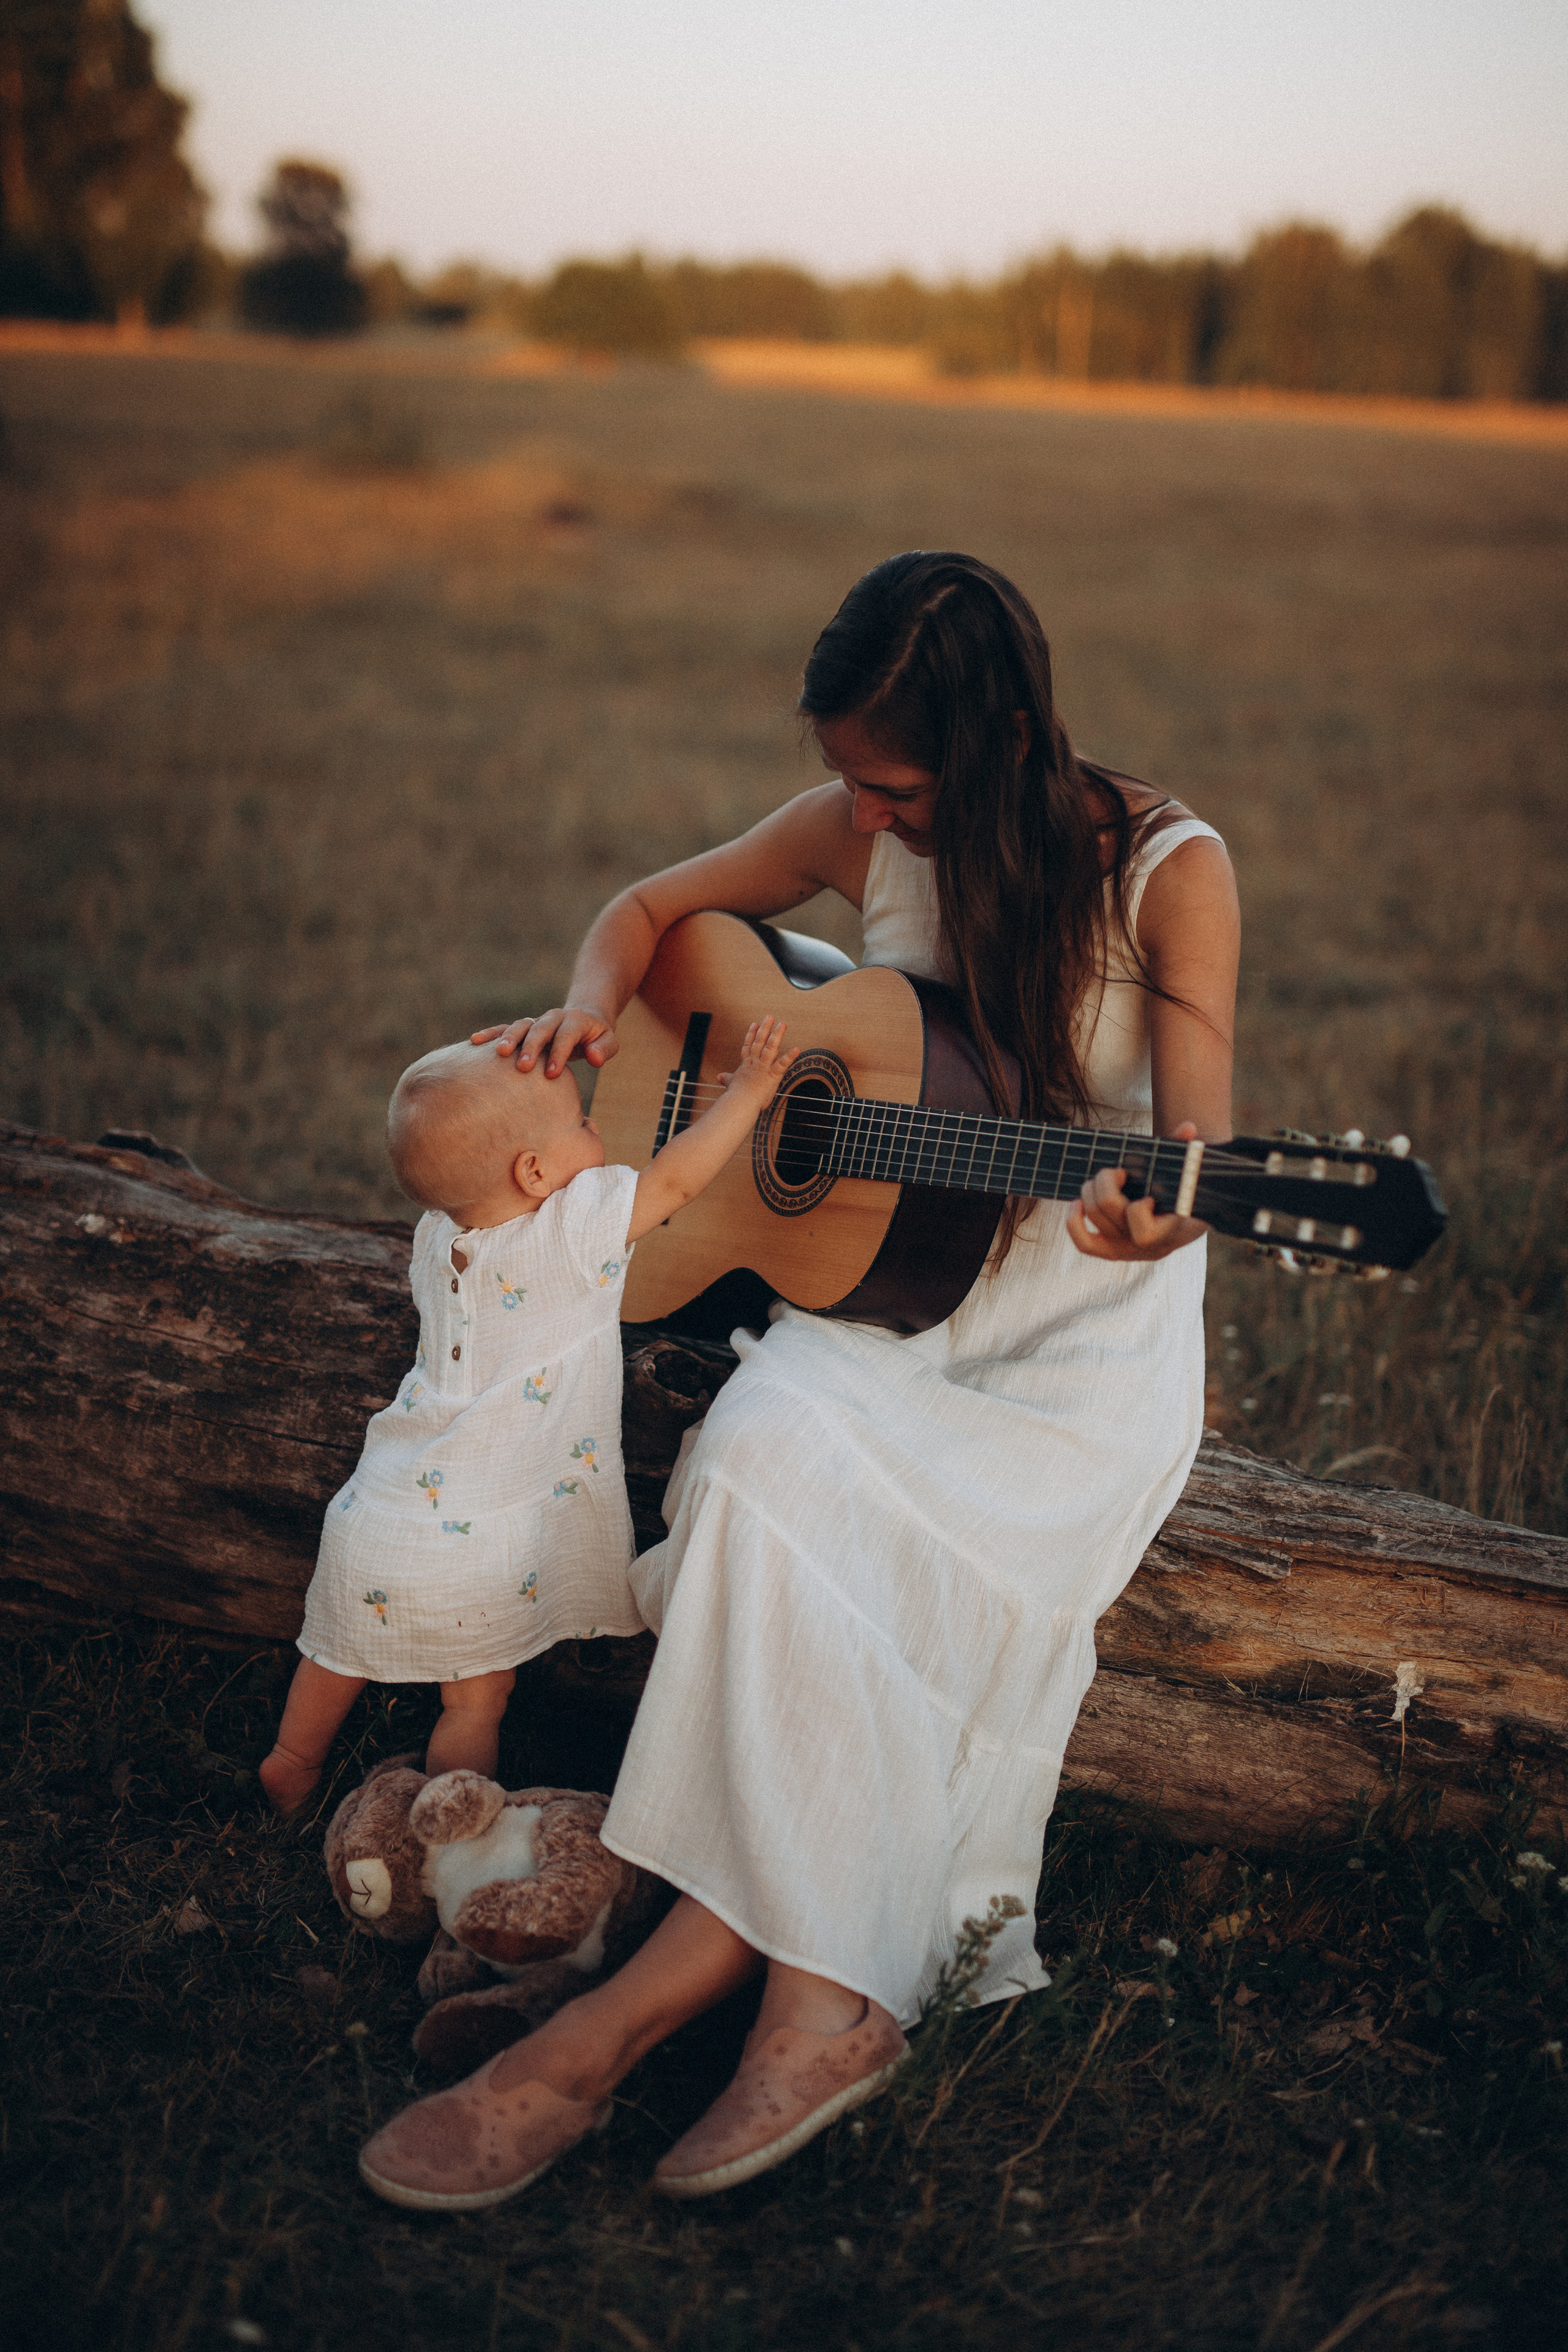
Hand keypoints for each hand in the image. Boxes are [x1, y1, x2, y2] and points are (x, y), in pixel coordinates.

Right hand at [470, 1007, 618, 1078]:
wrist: (584, 1018)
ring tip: (499, 1053)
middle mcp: (554, 1017)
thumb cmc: (597, 1037)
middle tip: (523, 1067)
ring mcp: (537, 1021)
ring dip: (509, 1038)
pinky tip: (475, 1041)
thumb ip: (604, 1049)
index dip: (559, 1052)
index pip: (566, 1035)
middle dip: (531, 1046)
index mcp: (575, 1020)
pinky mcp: (524, 1027)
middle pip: (541, 1029)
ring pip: (521, 1025)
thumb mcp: (609, 1042)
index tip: (552, 1073)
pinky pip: (505, 1027)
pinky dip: (491, 1033)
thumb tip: (593, 1057)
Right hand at [718, 1017, 796, 1100]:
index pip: (748, 1047)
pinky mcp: (773, 1075)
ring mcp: (764, 1068)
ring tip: (782, 1024)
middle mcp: (755, 1063)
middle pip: (760, 1042)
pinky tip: (797, 1049)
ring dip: (777, 1035)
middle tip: (770, 1016)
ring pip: (771, 1048)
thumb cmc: (735, 1096)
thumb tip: (718, 1077)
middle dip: (765, 1029)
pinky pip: (783, 1064)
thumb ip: (726, 1079)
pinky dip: (790, 1056)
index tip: (754, 1023)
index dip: (751, 1035)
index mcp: (745, 1066)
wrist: (739, 1102)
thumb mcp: (730, 1084)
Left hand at [1067, 1121, 1208, 1262]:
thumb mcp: (1191, 1176)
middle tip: (1118, 1171)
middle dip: (1107, 1181)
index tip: (1148, 1195)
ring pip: (1094, 1217)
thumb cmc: (1186, 1194)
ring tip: (1102, 1178)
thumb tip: (1187, 1127)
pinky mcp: (1110, 1251)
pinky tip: (1077, 1202)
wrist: (1183, 1221)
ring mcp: (1126, 1251)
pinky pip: (1083, 1244)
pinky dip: (1073, 1222)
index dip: (1139, 1210)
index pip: (1144, 1232)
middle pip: (1110, 1210)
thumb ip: (1189, 1152)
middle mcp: (1146, 1248)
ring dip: (1091, 1190)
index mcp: (1170, 1233)